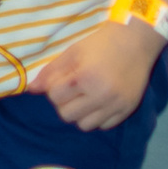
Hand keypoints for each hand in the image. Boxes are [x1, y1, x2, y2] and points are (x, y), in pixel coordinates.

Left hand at [29, 15, 160, 132]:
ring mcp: (116, 105)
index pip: (55, 97)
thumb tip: (31, 89)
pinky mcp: (127, 110)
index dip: (55, 89)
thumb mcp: (73, 52)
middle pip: (67, 115)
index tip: (62, 81)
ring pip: (85, 125)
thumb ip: (51, 71)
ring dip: (81, 113)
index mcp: (85, 77)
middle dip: (65, 103)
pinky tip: (100, 102)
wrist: (136, 41)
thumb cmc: (101, 43)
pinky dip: (98, 117)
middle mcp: (101, 95)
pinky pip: (104, 126)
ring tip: (86, 98)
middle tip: (73, 90)